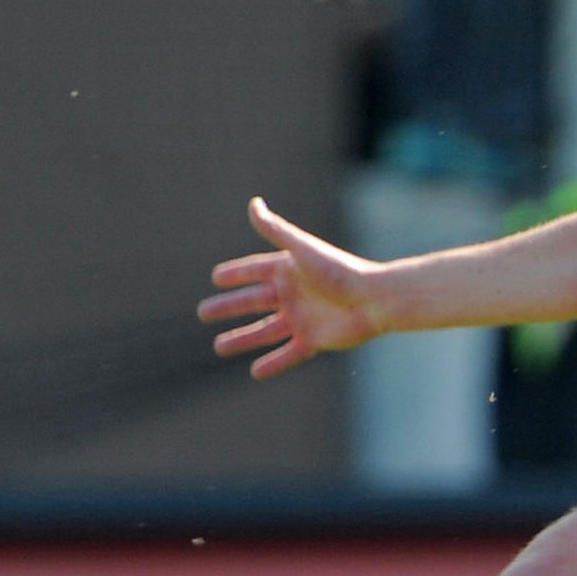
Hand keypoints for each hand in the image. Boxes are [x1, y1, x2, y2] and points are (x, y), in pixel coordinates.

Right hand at [199, 196, 385, 377]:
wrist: (373, 299)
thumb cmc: (338, 270)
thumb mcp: (301, 249)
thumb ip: (275, 229)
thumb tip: (253, 204)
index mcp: (289, 270)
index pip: (255, 271)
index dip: (236, 274)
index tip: (216, 278)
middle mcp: (293, 294)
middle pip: (253, 302)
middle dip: (229, 307)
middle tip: (203, 313)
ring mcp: (302, 318)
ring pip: (264, 331)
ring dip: (242, 339)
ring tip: (218, 347)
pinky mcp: (314, 340)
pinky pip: (289, 354)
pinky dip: (273, 363)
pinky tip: (254, 372)